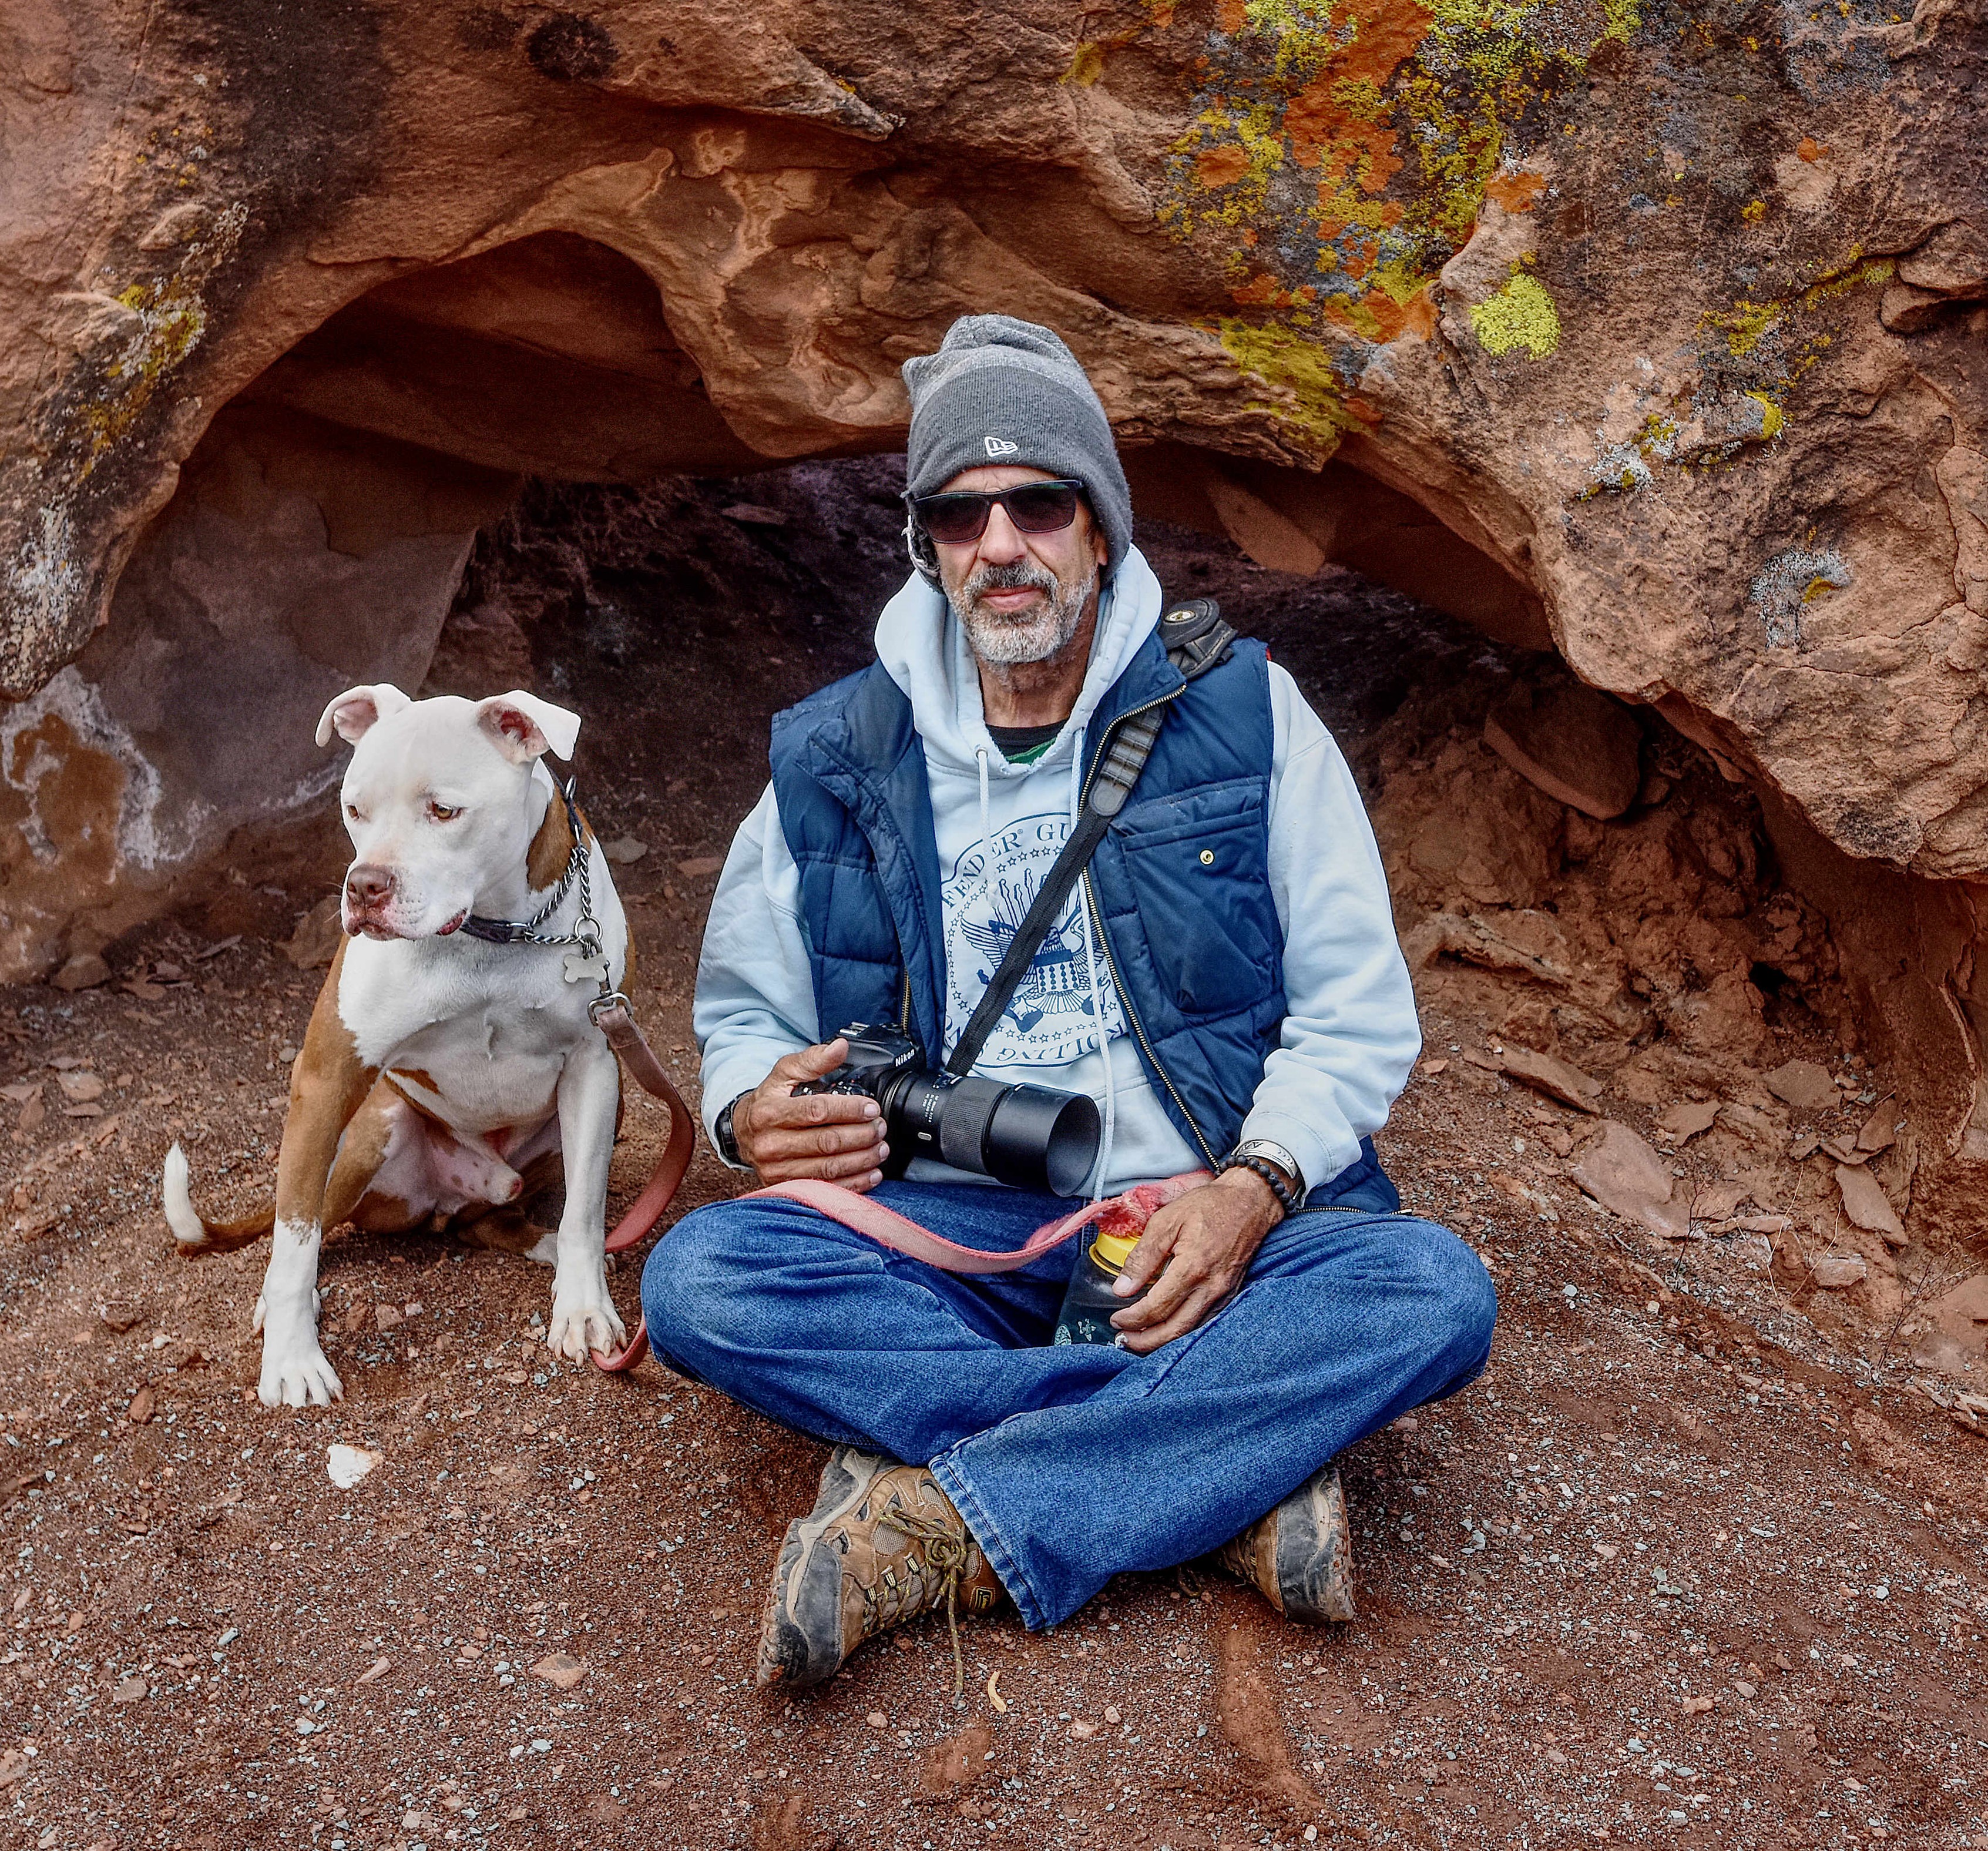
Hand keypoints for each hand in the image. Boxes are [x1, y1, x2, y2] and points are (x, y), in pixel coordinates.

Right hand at [733, 1039, 887, 1189]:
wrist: (743, 1133)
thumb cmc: (768, 1101)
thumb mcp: (784, 1073)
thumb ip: (812, 1060)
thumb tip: (840, 1047)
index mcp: (770, 1112)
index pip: (816, 1111)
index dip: (849, 1110)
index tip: (871, 1108)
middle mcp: (770, 1144)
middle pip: (826, 1142)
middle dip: (861, 1135)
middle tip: (880, 1127)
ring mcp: (776, 1169)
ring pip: (829, 1169)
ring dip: (862, 1159)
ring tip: (880, 1148)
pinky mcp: (785, 1187)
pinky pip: (826, 1189)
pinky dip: (854, 1184)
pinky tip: (872, 1173)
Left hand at [1107, 1167, 1282, 1352]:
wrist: (1249, 1202)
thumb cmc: (1209, 1206)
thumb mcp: (1166, 1221)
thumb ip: (1143, 1256)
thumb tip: (1123, 1287)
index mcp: (1192, 1268)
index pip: (1157, 1308)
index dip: (1133, 1318)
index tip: (1116, 1318)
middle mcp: (1210, 1287)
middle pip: (1174, 1330)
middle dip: (1145, 1341)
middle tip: (1124, 1338)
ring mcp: (1223, 1293)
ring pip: (1190, 1330)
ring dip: (1163, 1340)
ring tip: (1140, 1338)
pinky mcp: (1229, 1293)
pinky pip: (1204, 1322)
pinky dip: (1183, 1331)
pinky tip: (1168, 1327)